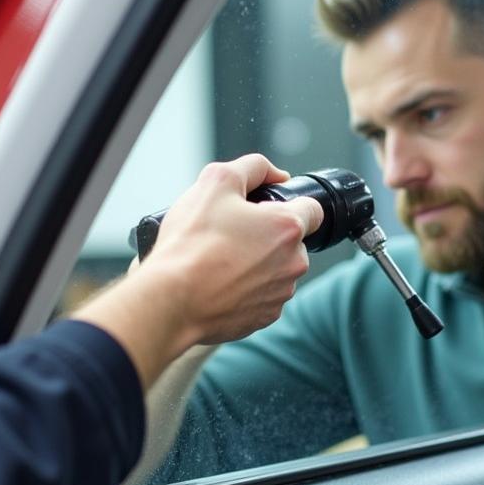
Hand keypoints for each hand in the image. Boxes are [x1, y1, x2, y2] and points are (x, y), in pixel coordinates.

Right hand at [142, 154, 323, 346]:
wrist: (171, 299)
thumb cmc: (192, 242)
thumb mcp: (217, 181)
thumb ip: (253, 167)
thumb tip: (277, 175)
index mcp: (288, 228)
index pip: (312, 209)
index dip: (287, 203)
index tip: (262, 209)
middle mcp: (294, 263)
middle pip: (291, 240)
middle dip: (267, 235)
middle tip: (230, 234)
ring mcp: (281, 294)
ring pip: (276, 269)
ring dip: (257, 263)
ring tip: (220, 260)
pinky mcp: (264, 317)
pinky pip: (262, 295)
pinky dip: (246, 289)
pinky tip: (220, 283)